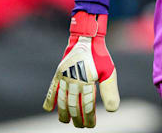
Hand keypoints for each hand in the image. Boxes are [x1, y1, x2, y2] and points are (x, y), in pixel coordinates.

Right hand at [43, 12, 120, 127]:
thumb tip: (113, 110)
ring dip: (63, 113)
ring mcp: (64, 77)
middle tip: (80, 126)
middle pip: (73, 105)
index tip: (91, 125)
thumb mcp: (109, 72)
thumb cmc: (100, 56)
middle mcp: (73, 81)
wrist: (87, 38)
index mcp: (86, 81)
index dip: (88, 117)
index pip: (86, 106)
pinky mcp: (58, 73)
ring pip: (62, 100)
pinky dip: (49, 99)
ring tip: (65, 121)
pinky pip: (52, 89)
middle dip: (77, 118)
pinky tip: (49, 109)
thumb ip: (109, 91)